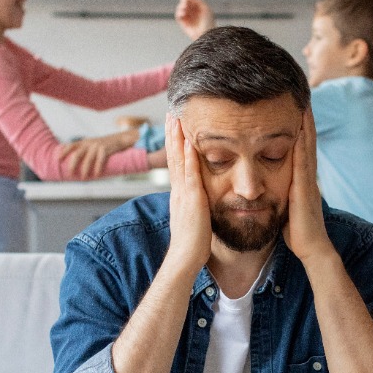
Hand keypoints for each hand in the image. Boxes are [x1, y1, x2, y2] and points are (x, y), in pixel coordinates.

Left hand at [58, 130, 139, 178]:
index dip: (63, 152)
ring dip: (84, 169)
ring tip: (83, 177)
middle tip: (70, 173)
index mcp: (84, 142)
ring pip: (87, 159)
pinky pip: (100, 160)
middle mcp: (89, 143)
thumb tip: (74, 162)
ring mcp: (97, 146)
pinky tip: (96, 174)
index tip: (57, 159)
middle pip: (77, 154)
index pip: (70, 146)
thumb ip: (84, 150)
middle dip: (72, 164)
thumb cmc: (106, 145)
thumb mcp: (93, 144)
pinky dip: (97, 168)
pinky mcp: (106, 149)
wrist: (121, 139)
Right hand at [163, 114, 211, 272]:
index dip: (175, 145)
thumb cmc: (193, 242)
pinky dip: (190, 157)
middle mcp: (178, 190)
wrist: (186, 257)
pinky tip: (190, 143)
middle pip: (173, 157)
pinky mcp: (192, 200)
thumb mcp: (193, 217)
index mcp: (179, 193)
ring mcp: (183, 194)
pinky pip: (190, 174)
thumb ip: (194, 205)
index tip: (175, 128)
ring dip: (178, 139)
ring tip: (177, 120)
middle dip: (172, 135)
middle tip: (172, 114)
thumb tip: (199, 199)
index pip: (176, 163)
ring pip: (179, 161)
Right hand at [175, 0, 213, 40]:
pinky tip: (183, 13)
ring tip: (184, 8)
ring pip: (180, 9)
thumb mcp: (205, 7)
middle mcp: (193, 13)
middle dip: (184, 1)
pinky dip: (179, 13)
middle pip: (185, 3)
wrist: (206, 33)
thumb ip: (197, 0)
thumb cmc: (208, 22)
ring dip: (181, 7)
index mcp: (199, 9)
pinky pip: (178, 17)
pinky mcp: (183, 24)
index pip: (191, 0)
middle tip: (185, 2)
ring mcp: (188, 18)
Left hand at [283, 109, 332, 261]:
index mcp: (300, 179)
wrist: (312, 249)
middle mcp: (305, 176)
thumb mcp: (287, 206)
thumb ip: (282, 192)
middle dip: (304, 118)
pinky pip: (302, 161)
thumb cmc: (297, 232)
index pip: (299, 147)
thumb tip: (270, 185)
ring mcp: (307, 180)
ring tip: (303, 102)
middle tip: (302, 94)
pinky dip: (302, 143)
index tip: (294, 107)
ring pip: (307, 146)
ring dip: (305, 124)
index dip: (299, 127)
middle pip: (306, 140)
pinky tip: (299, 128)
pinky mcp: (304, 188)